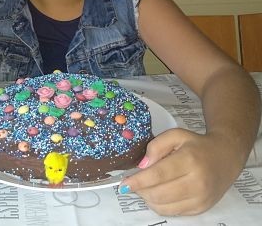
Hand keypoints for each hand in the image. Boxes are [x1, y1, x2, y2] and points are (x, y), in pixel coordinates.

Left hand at [119, 128, 242, 215]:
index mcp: (189, 160)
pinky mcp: (201, 209)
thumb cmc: (196, 144)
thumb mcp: (176, 135)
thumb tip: (142, 165)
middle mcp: (197, 182)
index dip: (139, 181)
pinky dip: (159, 205)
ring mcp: (200, 199)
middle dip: (140, 190)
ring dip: (148, 199)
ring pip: (164, 207)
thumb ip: (156, 146)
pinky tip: (157, 193)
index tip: (124, 184)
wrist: (225, 157)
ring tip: (144, 187)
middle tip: (133, 183)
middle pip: (159, 194)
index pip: (158, 175)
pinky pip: (173, 212)